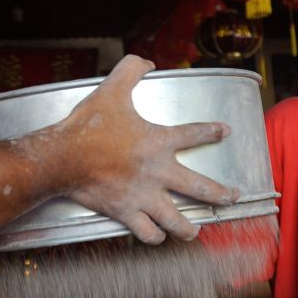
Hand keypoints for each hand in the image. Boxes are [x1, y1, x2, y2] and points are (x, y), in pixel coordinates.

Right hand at [52, 55, 238, 244]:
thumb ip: (131, 70)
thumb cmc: (88, 126)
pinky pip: (146, 232)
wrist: (63, 157)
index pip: (194, 134)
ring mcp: (144, 196)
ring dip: (189, 228)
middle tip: (233, 197)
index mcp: (159, 141)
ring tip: (196, 231)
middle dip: (221, 194)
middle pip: (200, 187)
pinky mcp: (126, 212)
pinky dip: (153, 236)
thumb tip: (146, 61)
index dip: (212, 131)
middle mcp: (158, 172)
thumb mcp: (112, 89)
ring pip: (177, 220)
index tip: (225, 132)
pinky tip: (157, 236)